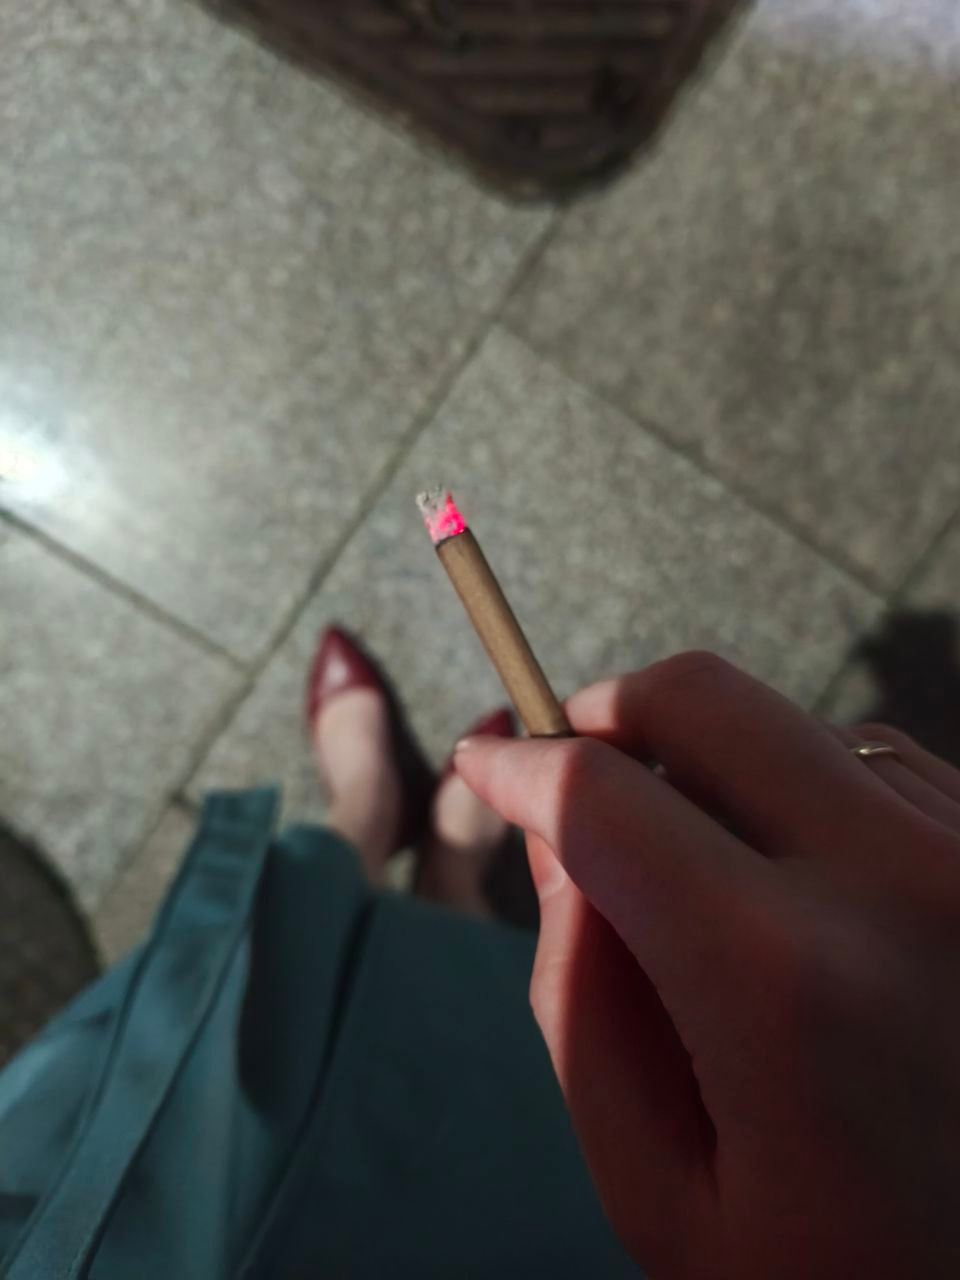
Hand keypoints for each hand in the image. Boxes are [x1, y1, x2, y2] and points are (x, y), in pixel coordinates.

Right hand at [455, 652, 959, 1279]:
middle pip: (701, 699)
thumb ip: (579, 997)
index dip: (518, 763)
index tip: (482, 761)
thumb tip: (551, 833)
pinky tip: (800, 880)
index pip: (602, 796)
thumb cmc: (837, 1268)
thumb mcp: (659, 1186)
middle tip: (567, 765)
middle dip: (605, 713)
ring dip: (713, 767)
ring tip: (702, 867)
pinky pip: (872, 761)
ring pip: (787, 725)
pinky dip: (803, 790)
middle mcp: (898, 880)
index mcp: (784, 977)